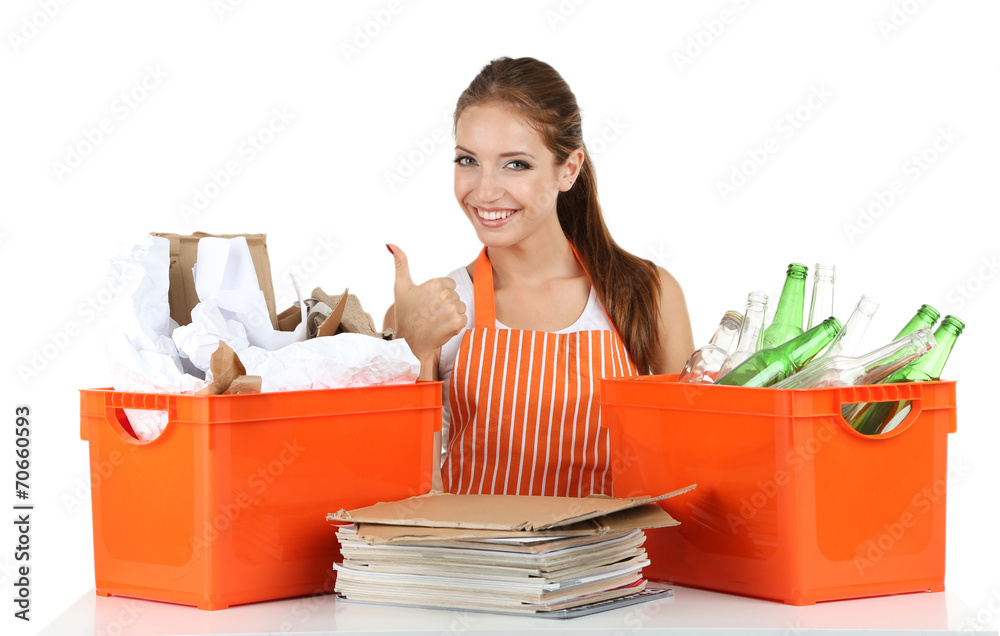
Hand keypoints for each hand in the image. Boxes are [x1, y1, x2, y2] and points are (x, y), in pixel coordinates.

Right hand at [389, 244, 466, 362]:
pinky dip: (455, 324)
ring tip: (436, 321)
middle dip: (445, 303)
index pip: (449, 284)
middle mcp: (443, 296)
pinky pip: (463, 318)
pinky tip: (442, 327)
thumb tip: (391, 244)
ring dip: (451, 314)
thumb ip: (400, 264)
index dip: (440, 293)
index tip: (428, 302)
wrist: (410, 343)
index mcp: (433, 284)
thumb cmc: (405, 315)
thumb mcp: (401, 287)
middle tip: (431, 313)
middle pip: (455, 295)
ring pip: (460, 306)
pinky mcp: (457, 323)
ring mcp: (451, 310)